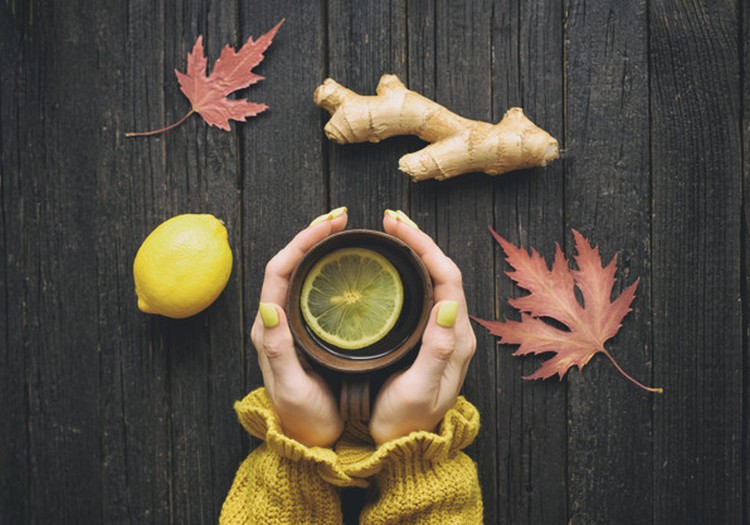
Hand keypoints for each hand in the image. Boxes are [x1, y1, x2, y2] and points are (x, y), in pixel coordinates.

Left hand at [250, 207, 347, 446]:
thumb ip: (277, 350)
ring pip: (301, 274)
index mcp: (269, 329)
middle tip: (341, 219)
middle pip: (290, 264)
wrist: (308, 444)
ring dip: (319, 248)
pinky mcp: (307, 332)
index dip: (303, 242)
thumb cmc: (302, 420)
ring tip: (343, 232)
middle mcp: (277, 321)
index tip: (330, 225)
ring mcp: (292, 325)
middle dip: (312, 235)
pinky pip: (314, 290)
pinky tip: (347, 266)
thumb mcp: (291, 389)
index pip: (280, 270)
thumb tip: (268, 306)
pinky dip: (328, 270)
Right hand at [369, 210, 476, 444]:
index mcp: (456, 339)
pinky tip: (393, 265)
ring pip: (434, 279)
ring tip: (391, 232)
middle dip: (418, 240)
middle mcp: (455, 331)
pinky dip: (409, 270)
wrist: (405, 448)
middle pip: (442, 272)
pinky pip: (424, 293)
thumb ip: (437, 349)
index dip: (423, 246)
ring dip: (415, 251)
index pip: (446, 278)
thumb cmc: (406, 423)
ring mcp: (444, 333)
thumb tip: (450, 303)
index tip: (396, 226)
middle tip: (390, 219)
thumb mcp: (420, 390)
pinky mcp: (430, 338)